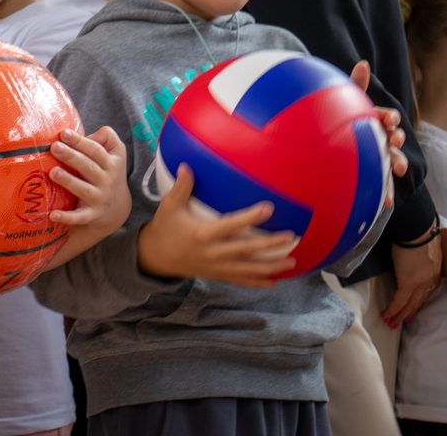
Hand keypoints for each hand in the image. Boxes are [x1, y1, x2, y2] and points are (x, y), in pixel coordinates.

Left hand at [47, 127, 130, 232]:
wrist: (118, 209)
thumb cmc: (109, 172)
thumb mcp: (117, 152)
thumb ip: (107, 137)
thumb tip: (89, 135)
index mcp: (111, 163)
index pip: (95, 150)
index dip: (80, 141)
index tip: (64, 133)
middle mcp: (106, 180)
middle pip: (88, 167)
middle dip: (71, 156)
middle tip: (55, 147)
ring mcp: (99, 198)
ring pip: (84, 189)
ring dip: (68, 181)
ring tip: (53, 172)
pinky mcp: (92, 215)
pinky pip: (79, 217)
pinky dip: (67, 217)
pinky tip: (52, 215)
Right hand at [136, 165, 296, 287]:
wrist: (155, 257)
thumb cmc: (164, 228)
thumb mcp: (169, 206)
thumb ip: (180, 187)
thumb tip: (185, 166)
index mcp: (202, 234)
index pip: (230, 225)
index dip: (249, 218)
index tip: (268, 209)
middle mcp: (212, 253)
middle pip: (244, 250)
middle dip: (268, 246)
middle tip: (289, 238)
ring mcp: (215, 267)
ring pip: (247, 269)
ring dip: (270, 267)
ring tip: (291, 262)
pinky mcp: (216, 275)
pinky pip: (240, 280)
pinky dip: (257, 282)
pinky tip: (275, 282)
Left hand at [349, 60, 405, 208]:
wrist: (322, 155)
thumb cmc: (337, 125)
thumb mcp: (344, 105)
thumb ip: (354, 87)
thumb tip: (364, 63)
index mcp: (371, 122)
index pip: (386, 117)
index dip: (388, 117)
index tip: (387, 118)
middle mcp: (377, 139)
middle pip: (392, 139)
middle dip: (396, 138)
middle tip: (393, 139)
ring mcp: (376, 158)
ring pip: (390, 160)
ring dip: (397, 162)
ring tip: (397, 168)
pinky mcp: (371, 177)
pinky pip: (380, 184)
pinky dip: (385, 191)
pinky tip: (384, 199)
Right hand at [383, 222, 441, 327]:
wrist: (417, 229)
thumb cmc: (416, 231)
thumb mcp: (422, 245)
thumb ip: (417, 254)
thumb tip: (407, 254)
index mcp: (435, 269)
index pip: (428, 289)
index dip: (420, 299)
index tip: (415, 306)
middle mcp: (430, 278)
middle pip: (420, 299)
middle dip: (411, 311)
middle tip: (404, 320)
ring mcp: (420, 282)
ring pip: (411, 304)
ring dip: (401, 315)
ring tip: (393, 323)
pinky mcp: (408, 282)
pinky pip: (400, 300)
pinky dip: (393, 310)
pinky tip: (387, 316)